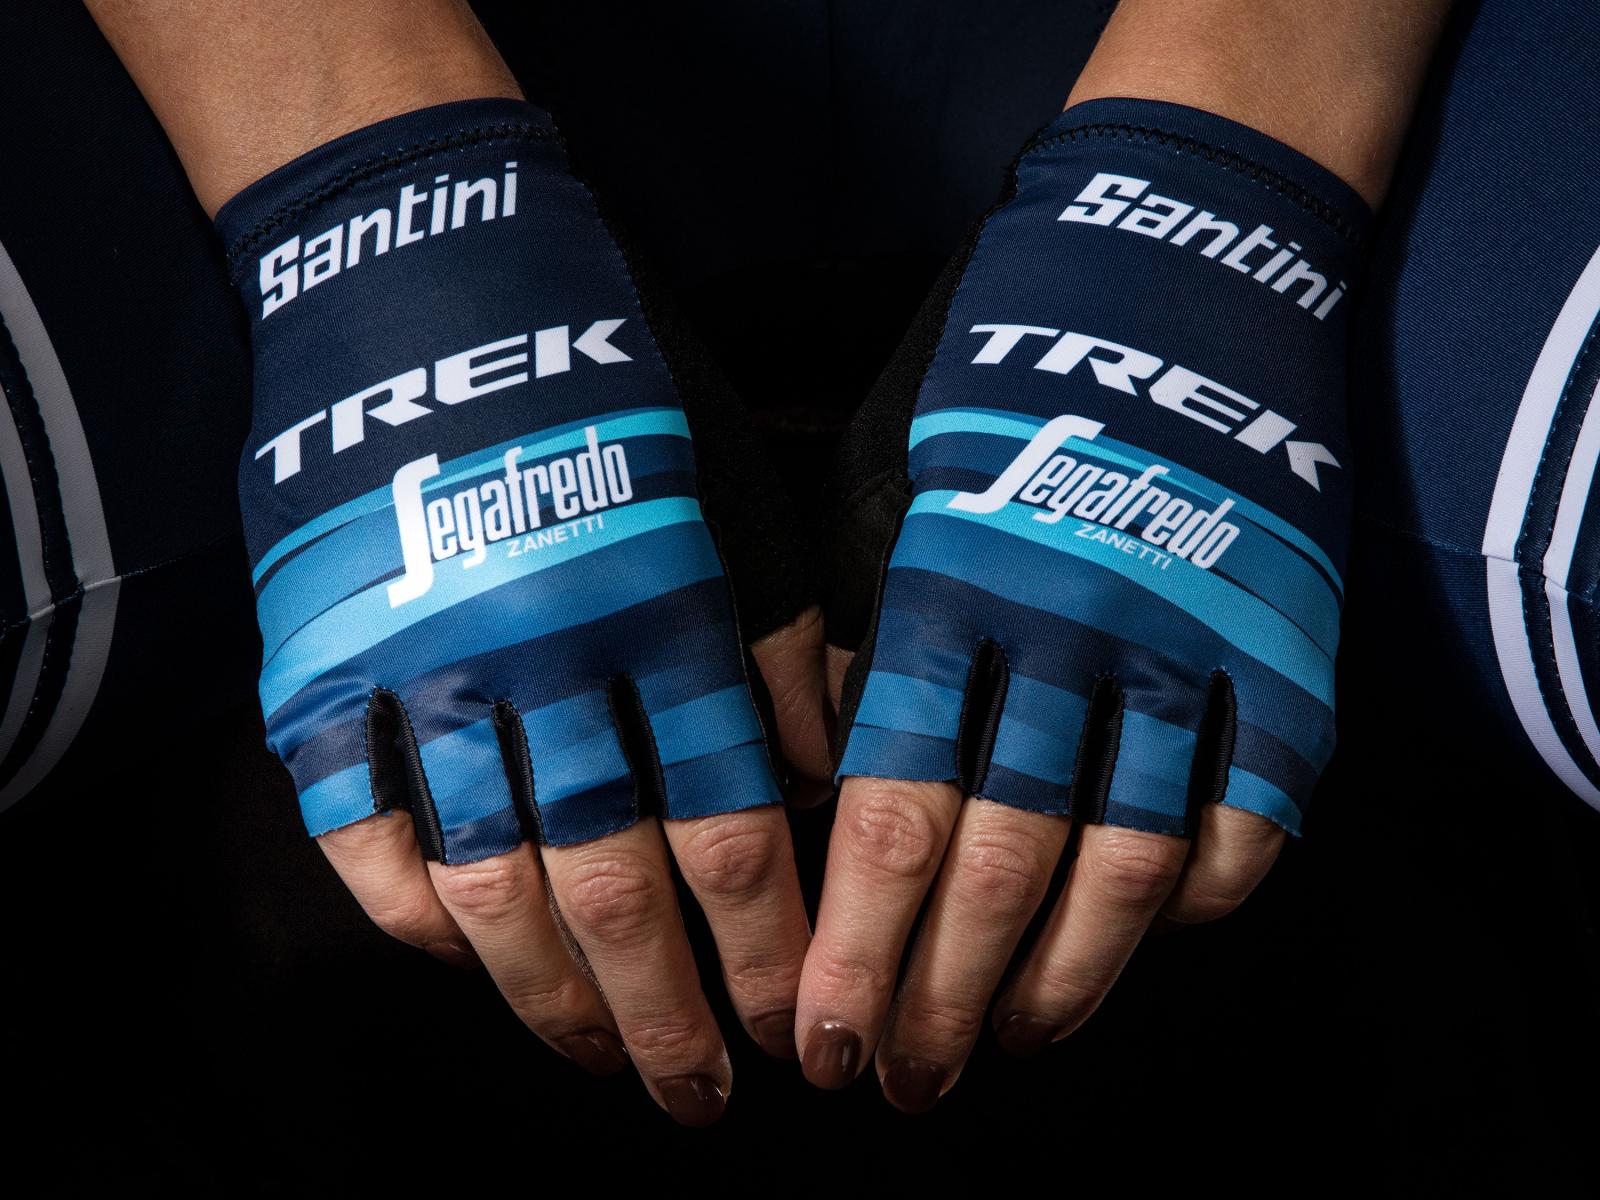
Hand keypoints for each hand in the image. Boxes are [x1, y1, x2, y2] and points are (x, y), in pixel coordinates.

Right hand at [218, 99, 827, 1122]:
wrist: (433, 273)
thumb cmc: (614, 381)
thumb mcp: (732, 487)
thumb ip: (781, 641)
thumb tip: (829, 781)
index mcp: (664, 608)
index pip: (735, 829)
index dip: (774, 947)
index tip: (804, 1019)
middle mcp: (547, 656)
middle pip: (620, 886)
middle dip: (672, 1012)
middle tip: (708, 1095)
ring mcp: (421, 667)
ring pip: (495, 885)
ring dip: (554, 995)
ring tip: (603, 1061)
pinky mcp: (319, 661)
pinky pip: (361, 829)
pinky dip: (414, 913)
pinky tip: (465, 962)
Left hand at [802, 97, 1368, 1107]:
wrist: (1184, 267)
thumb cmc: (1007, 373)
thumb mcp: (892, 478)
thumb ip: (867, 632)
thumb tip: (829, 783)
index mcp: (951, 585)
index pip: (891, 813)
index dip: (853, 944)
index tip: (820, 1035)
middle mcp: (1070, 632)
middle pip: (999, 867)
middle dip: (938, 995)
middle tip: (897, 1079)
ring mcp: (1192, 645)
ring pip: (1124, 866)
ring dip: (1061, 978)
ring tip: (1008, 1041)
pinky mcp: (1290, 648)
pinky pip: (1252, 815)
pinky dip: (1201, 895)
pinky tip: (1146, 933)